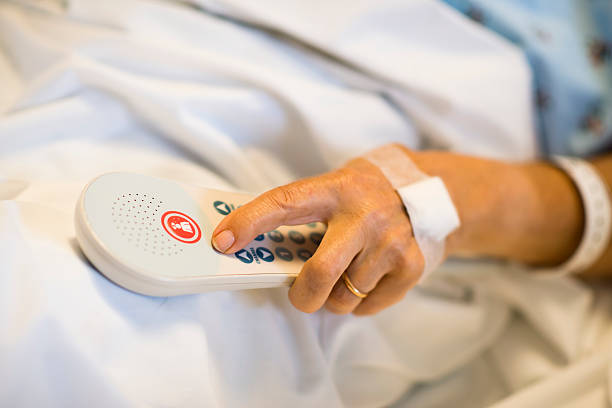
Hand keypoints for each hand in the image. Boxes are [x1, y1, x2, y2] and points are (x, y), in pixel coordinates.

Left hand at [211, 153, 425, 314]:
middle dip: (302, 296)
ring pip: (343, 298)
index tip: (222, 240)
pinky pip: (367, 306)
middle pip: (320, 273)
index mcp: (335, 189)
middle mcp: (364, 215)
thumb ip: (300, 212)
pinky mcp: (410, 266)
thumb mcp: (333, 187)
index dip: (250, 222)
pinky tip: (367, 277)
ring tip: (345, 274)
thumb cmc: (364, 194)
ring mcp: (391, 242)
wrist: (428, 191)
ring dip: (333, 297)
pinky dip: (358, 302)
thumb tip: (246, 240)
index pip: (285, 203)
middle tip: (301, 295)